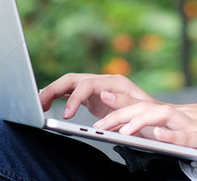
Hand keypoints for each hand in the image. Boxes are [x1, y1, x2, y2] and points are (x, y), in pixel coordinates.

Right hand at [39, 73, 158, 119]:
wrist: (159, 117)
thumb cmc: (153, 115)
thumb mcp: (143, 110)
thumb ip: (124, 103)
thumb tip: (104, 95)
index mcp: (115, 82)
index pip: (87, 84)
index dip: (74, 98)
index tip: (66, 115)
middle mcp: (104, 82)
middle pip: (73, 79)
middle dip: (54, 89)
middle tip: (38, 104)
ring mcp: (98, 88)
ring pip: (69, 84)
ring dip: (52, 91)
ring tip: (36, 104)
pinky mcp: (93, 98)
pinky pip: (71, 93)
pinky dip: (58, 97)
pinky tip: (46, 103)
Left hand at [94, 92, 196, 162]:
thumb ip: (179, 134)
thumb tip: (154, 136)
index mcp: (181, 116)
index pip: (146, 107)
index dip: (122, 105)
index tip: (99, 103)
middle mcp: (185, 116)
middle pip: (146, 109)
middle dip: (119, 115)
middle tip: (97, 124)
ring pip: (161, 117)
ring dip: (137, 123)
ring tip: (117, 132)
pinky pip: (186, 136)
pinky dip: (170, 135)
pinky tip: (155, 136)